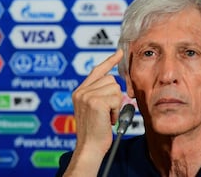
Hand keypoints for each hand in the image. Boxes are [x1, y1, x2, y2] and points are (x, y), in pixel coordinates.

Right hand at [64, 49, 123, 176]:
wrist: (90, 147)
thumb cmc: (95, 131)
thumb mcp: (94, 109)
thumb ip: (99, 94)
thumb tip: (113, 82)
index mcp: (80, 92)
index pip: (97, 70)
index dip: (110, 61)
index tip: (120, 52)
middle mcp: (81, 91)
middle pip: (111, 80)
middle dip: (115, 96)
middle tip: (108, 112)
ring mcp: (87, 95)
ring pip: (115, 88)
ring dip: (116, 104)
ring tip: (107, 116)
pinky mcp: (95, 102)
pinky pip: (116, 99)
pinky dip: (116, 110)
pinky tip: (108, 119)